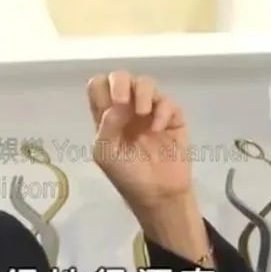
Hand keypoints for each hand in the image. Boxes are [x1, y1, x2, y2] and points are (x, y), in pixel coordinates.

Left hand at [87, 71, 191, 213]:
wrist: (158, 194)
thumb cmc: (128, 175)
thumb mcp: (106, 154)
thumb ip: (107, 127)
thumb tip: (117, 104)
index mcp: (107, 116)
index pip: (98, 85)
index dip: (103, 87)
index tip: (110, 103)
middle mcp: (127, 109)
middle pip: (121, 77)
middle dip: (121, 82)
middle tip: (123, 102)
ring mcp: (150, 111)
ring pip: (145, 83)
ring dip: (142, 93)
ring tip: (142, 113)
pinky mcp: (172, 118)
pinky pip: (168, 102)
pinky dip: (162, 111)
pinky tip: (158, 129)